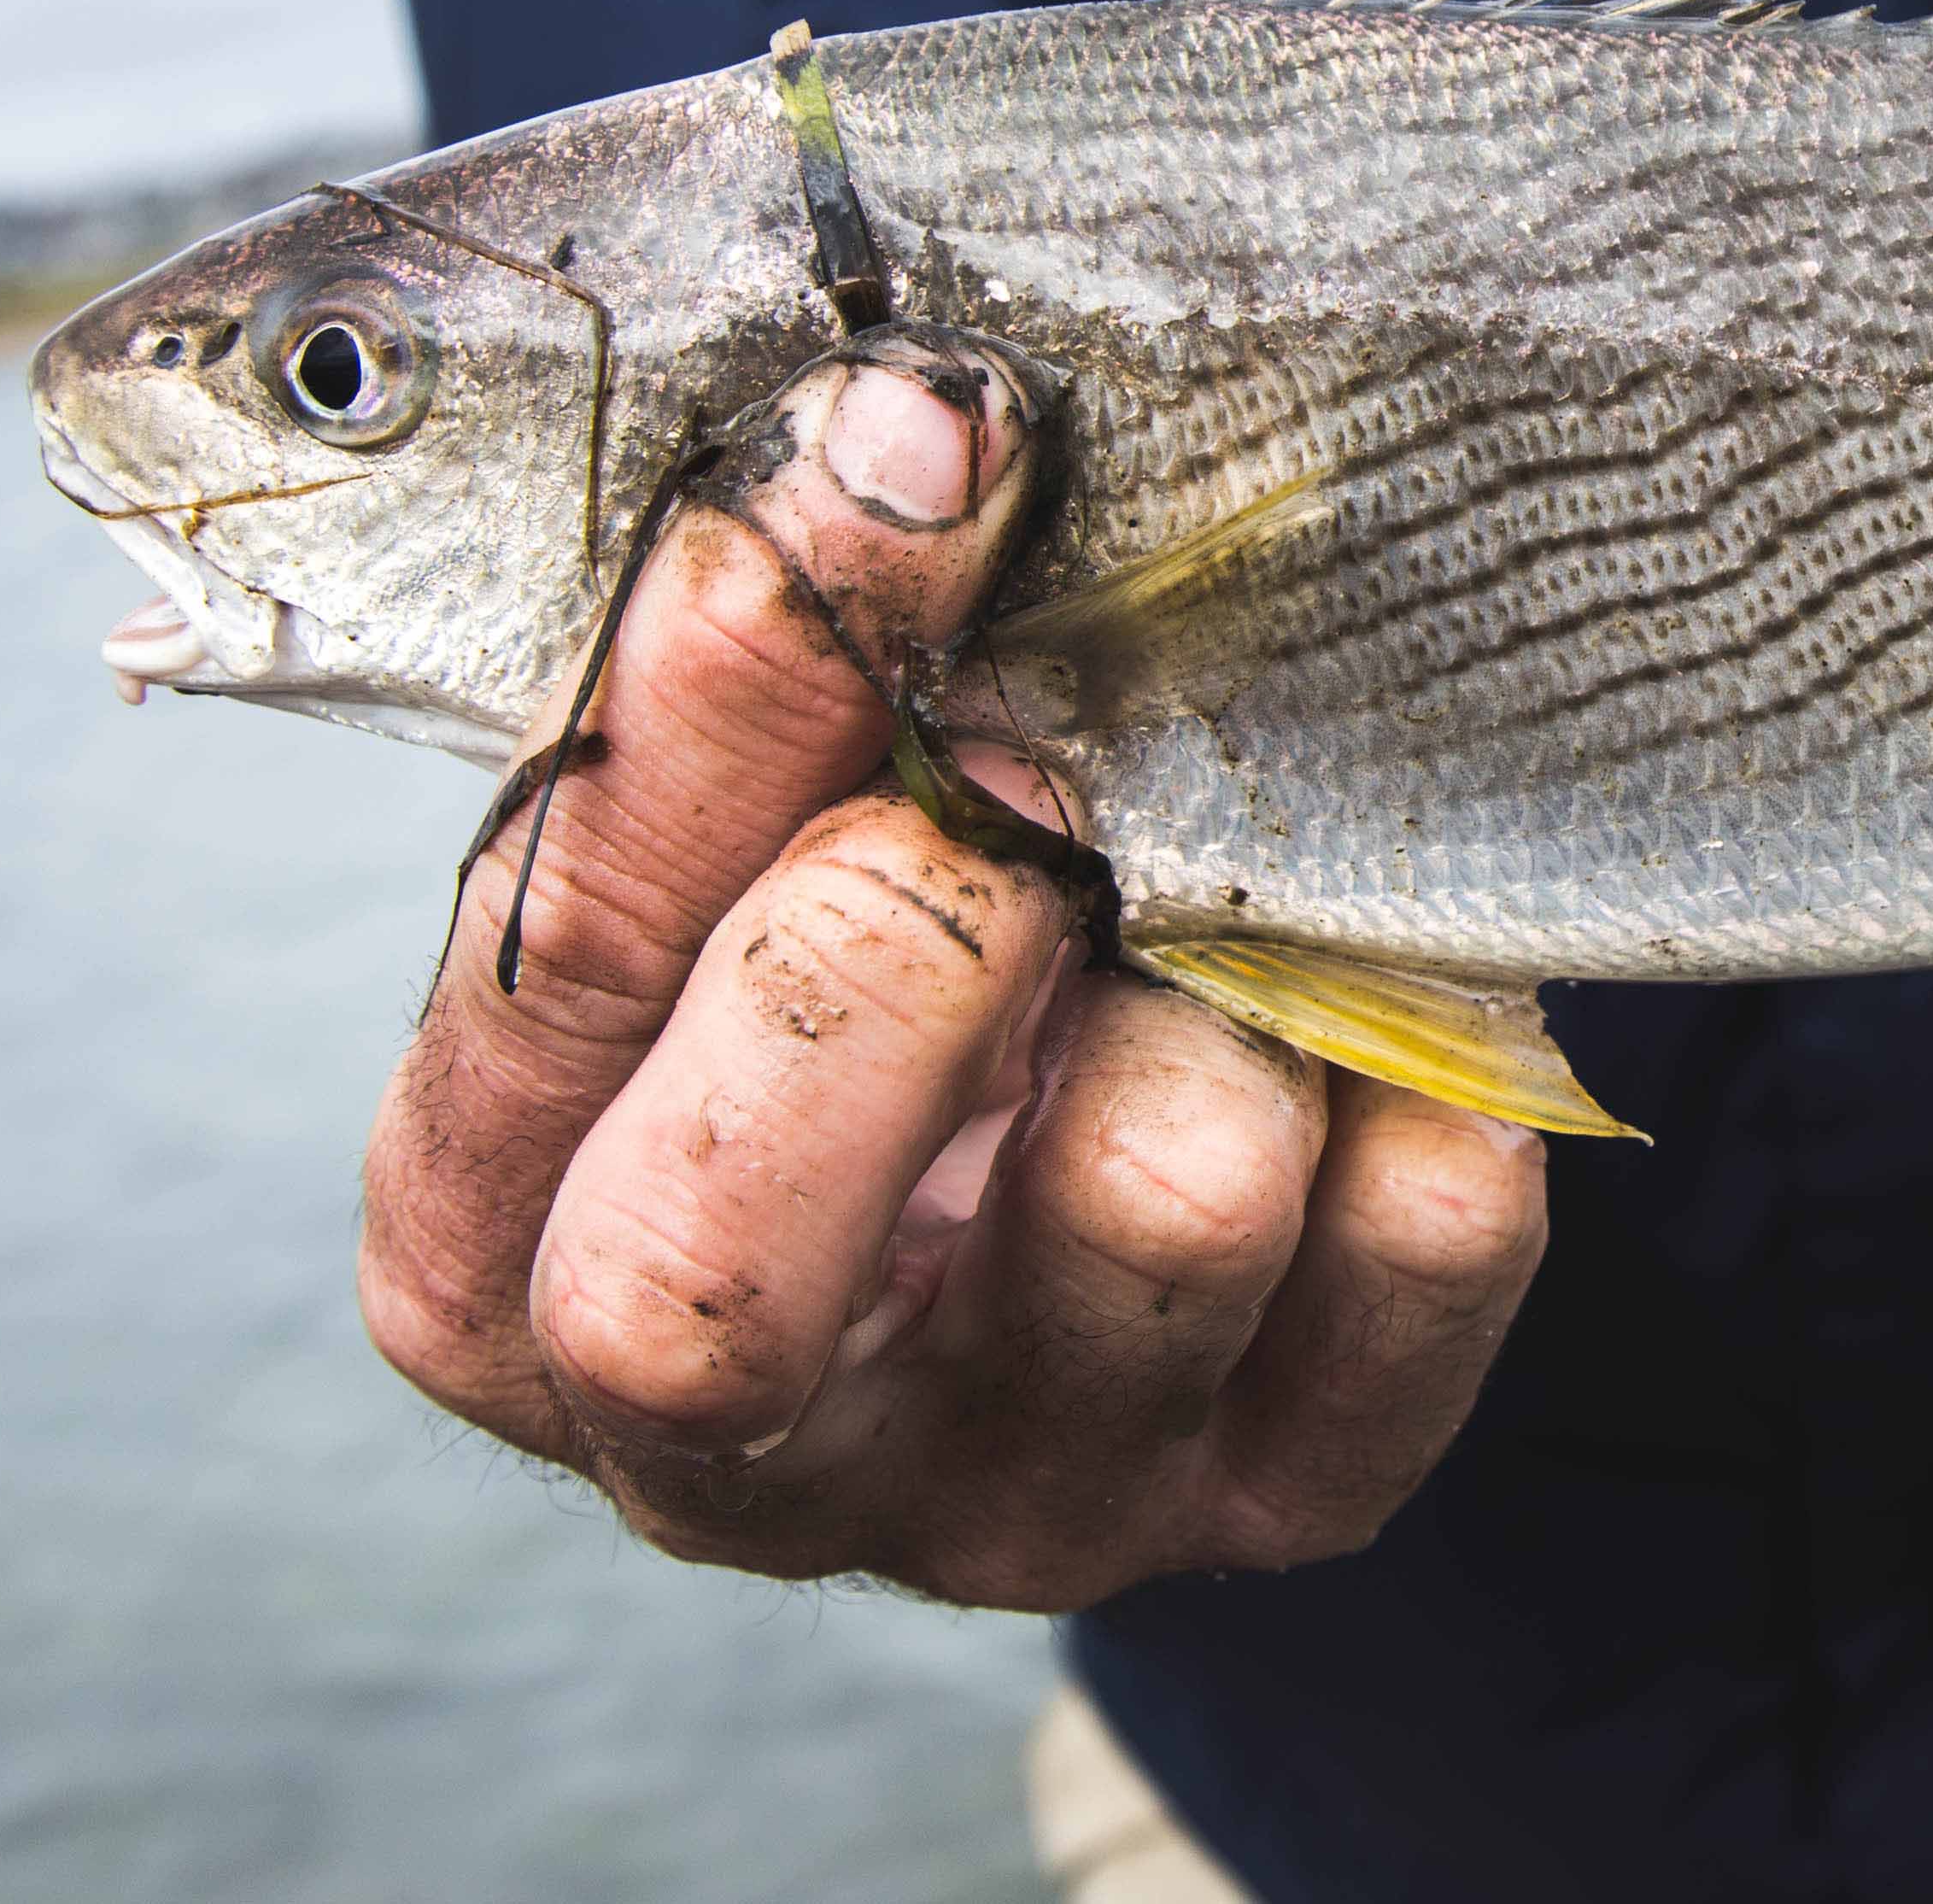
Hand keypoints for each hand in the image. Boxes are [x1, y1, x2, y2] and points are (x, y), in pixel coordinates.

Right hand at [356, 331, 1546, 1607]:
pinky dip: (1428, 1055)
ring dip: (1217, 969)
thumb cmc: (851, 916)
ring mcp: (1022, 1498)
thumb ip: (773, 678)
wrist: (1082, 1115)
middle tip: (1043, 741)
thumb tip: (906, 435)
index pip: (557, 996)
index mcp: (505, 1253)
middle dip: (907, 939)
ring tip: (1214, 861)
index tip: (903, 448)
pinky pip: (1418, 1236)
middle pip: (724, 1274)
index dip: (724, 705)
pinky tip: (1360, 979)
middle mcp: (730, 1449)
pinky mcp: (1284, 1491)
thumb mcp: (749, 813)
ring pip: (1158, 1209)